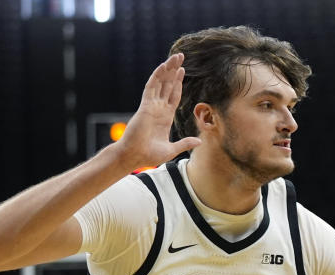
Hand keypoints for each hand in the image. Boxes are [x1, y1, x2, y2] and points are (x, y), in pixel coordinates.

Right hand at [115, 53, 200, 170]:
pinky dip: (157, 76)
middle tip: (180, 57)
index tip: (183, 71)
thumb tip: (199, 141)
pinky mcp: (145, 106)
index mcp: (164, 117)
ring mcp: (151, 106)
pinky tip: (164, 67)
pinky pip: (151, 87)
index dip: (178, 84)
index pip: (173, 96)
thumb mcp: (172, 149)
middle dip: (174, 71)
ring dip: (168, 69)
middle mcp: (158, 108)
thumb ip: (185, 143)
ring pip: (160, 83)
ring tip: (176, 57)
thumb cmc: (148, 155)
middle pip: (168, 85)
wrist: (134, 156)